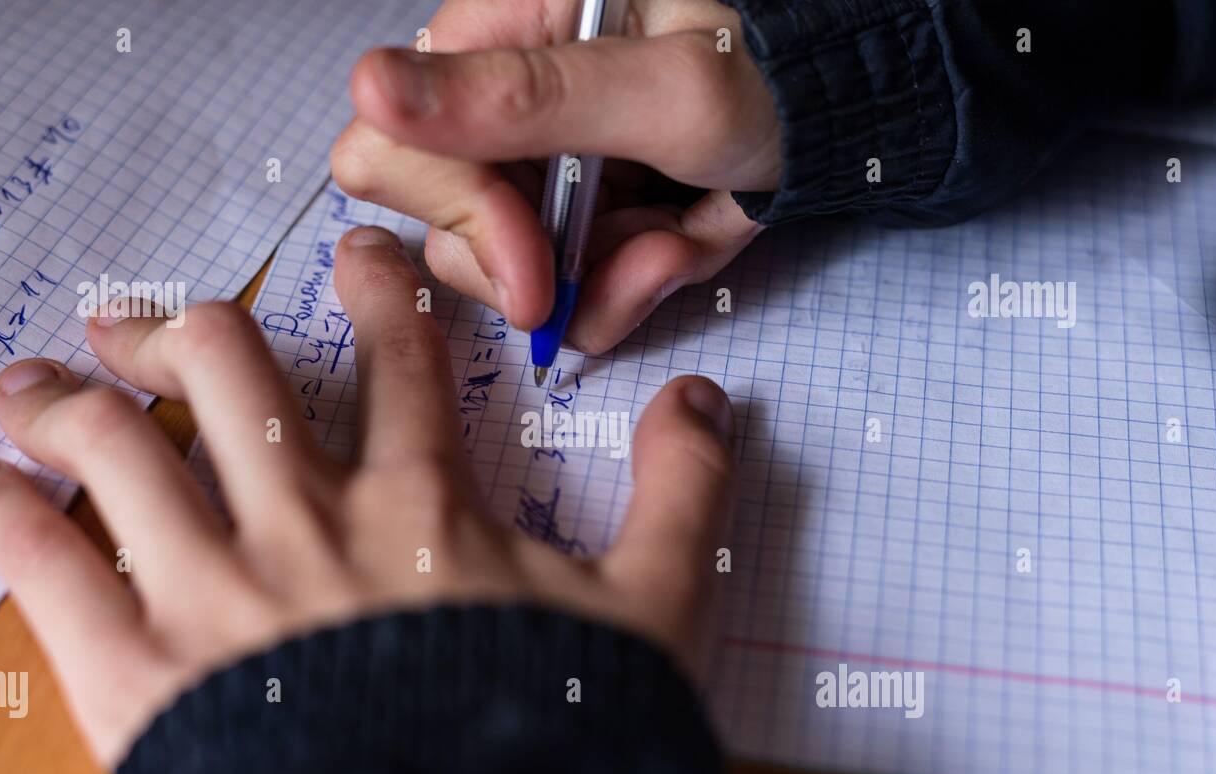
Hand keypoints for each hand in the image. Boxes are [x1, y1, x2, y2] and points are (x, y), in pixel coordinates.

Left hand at [0, 228, 737, 768]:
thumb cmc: (544, 734)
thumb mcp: (648, 613)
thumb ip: (680, 498)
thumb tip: (708, 403)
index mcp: (421, 502)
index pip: (394, 355)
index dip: (376, 287)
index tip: (353, 256)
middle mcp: (307, 522)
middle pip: (229, 372)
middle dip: (190, 333)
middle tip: (159, 328)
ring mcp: (215, 589)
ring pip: (121, 447)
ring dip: (70, 404)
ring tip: (40, 387)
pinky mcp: (142, 668)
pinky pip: (49, 570)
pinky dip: (6, 519)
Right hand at [330, 0, 776, 354]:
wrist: (844, 111)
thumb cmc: (772, 64)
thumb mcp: (657, 86)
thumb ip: (518, 96)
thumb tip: (371, 88)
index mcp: (494, 38)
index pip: (390, 146)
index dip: (455, 215)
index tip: (531, 260)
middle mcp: (496, 109)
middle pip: (441, 227)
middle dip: (532, 264)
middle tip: (614, 260)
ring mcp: (537, 172)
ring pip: (508, 275)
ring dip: (598, 281)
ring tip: (673, 243)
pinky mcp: (577, 222)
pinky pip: (567, 292)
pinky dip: (625, 293)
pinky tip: (676, 249)